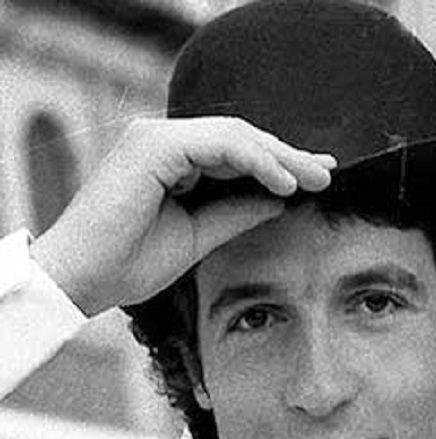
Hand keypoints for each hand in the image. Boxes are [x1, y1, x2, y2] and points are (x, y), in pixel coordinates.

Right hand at [30, 116, 335, 315]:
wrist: (83, 279)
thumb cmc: (130, 262)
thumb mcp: (200, 234)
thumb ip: (236, 212)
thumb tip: (280, 199)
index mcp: (170, 159)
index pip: (236, 151)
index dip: (280, 162)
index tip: (318, 177)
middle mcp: (161, 141)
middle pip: (240, 138)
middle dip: (288, 156)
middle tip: (327, 174)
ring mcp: (155, 138)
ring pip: (234, 136)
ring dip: (280, 157)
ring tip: (313, 179)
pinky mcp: (152, 145)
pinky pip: (218, 145)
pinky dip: (255, 161)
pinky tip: (283, 182)